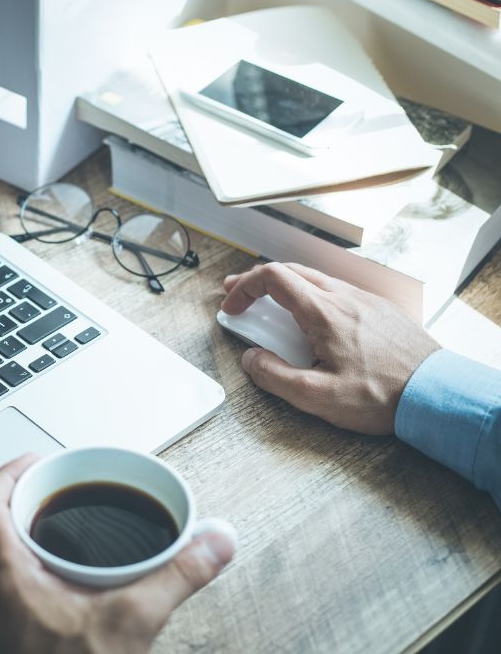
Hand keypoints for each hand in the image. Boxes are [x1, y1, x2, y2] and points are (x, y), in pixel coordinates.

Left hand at [0, 455, 235, 653]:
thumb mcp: (134, 619)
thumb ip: (178, 576)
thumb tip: (213, 541)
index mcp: (12, 577)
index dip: (8, 473)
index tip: (34, 458)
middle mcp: (4, 592)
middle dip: (28, 495)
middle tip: (58, 481)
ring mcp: (14, 611)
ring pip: (11, 553)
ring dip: (36, 528)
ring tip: (69, 515)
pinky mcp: (29, 627)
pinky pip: (27, 578)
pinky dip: (48, 559)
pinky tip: (80, 568)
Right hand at [222, 262, 440, 434]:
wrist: (436, 394)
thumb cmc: (381, 396)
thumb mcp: (316, 396)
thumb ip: (274, 376)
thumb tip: (252, 359)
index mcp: (322, 312)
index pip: (273, 278)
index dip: (244, 287)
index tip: (232, 306)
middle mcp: (343, 297)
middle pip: (291, 271)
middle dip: (258, 282)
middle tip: (239, 296)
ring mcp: (364, 301)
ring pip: (316, 279)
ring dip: (286, 288)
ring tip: (271, 307)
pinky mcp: (380, 310)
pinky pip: (338, 292)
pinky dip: (312, 296)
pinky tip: (312, 319)